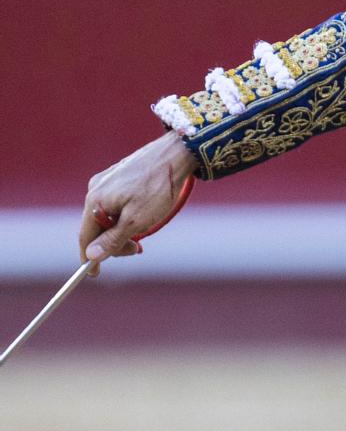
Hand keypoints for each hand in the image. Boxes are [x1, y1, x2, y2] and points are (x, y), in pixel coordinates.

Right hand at [80, 131, 196, 273]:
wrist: (176, 155)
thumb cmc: (158, 188)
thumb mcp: (137, 220)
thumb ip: (113, 239)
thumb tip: (90, 255)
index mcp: (95, 201)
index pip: (85, 236)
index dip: (89, 257)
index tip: (94, 275)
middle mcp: (95, 190)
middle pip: (96, 227)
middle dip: (113, 243)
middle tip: (137, 250)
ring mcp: (105, 182)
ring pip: (107, 216)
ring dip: (121, 230)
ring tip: (143, 233)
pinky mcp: (117, 177)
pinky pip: (115, 205)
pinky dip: (125, 217)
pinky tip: (142, 218)